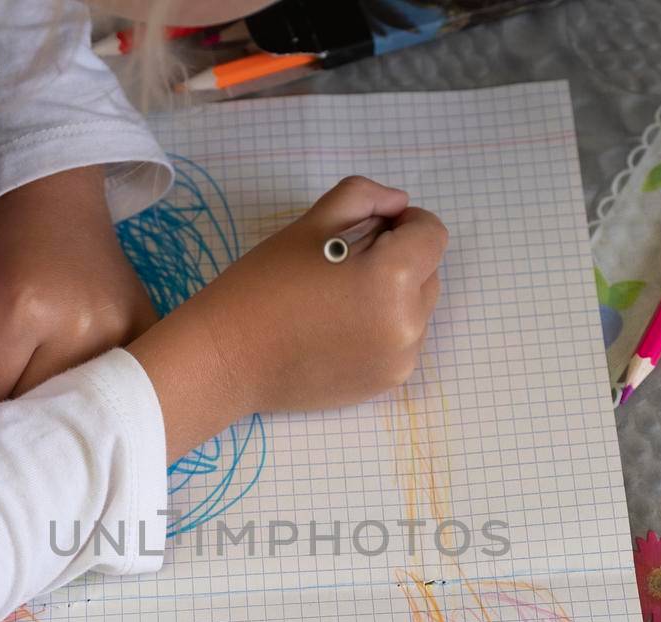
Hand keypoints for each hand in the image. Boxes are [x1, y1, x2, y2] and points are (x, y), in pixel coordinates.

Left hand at [0, 166, 156, 409]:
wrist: (59, 199)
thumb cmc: (0, 242)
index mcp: (25, 310)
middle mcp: (80, 329)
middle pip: (26, 403)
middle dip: (4, 388)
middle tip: (2, 354)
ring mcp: (121, 333)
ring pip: (66, 402)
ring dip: (44, 388)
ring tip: (38, 351)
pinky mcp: (145, 331)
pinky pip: (106, 385)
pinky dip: (85, 380)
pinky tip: (74, 350)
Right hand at [128, 176, 446, 459]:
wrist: (227, 360)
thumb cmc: (262, 286)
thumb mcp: (309, 224)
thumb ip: (363, 198)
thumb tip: (400, 204)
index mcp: (392, 277)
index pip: (432, 234)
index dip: (406, 222)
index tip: (373, 228)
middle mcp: (408, 324)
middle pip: (428, 272)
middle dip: (399, 260)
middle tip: (345, 266)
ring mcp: (400, 360)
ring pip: (417, 310)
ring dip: (393, 296)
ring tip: (338, 301)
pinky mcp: (386, 384)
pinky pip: (401, 342)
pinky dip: (382, 329)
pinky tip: (337, 330)